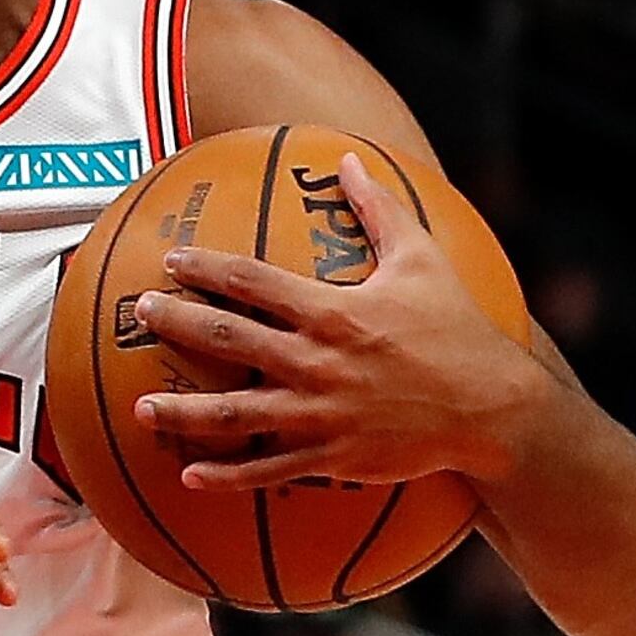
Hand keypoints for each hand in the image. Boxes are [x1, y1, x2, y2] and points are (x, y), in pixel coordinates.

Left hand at [131, 152, 551, 490]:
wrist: (496, 410)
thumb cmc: (458, 330)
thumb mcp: (423, 260)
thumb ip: (378, 208)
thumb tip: (348, 158)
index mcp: (333, 311)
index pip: (252, 282)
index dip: (206, 268)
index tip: (170, 261)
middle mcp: (318, 362)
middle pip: (230, 339)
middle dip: (178, 325)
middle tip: (140, 314)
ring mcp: (322, 414)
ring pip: (236, 414)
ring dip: (184, 412)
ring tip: (140, 407)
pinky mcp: (333, 456)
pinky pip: (270, 469)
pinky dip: (228, 476)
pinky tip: (190, 476)